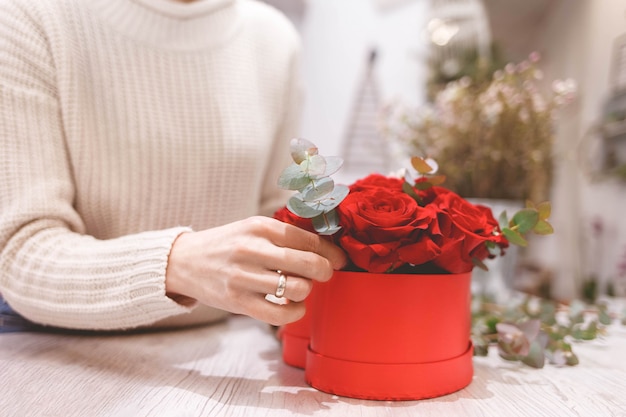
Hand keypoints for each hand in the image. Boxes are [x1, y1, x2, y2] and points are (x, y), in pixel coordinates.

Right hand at [165, 216, 346, 325]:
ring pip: (299, 289)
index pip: (309, 239)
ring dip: (307, 290)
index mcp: (260, 226)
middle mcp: (252, 249)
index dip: (331, 252)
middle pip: (309, 263)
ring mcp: (244, 277)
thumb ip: (285, 236)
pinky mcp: (237, 302)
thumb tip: (328, 248)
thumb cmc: (227, 245)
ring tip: (301, 287)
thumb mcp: (253, 229)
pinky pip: (280, 314)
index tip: (339, 259)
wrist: (184, 261)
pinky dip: (296, 312)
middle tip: (325, 274)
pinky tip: (294, 306)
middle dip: (326, 271)